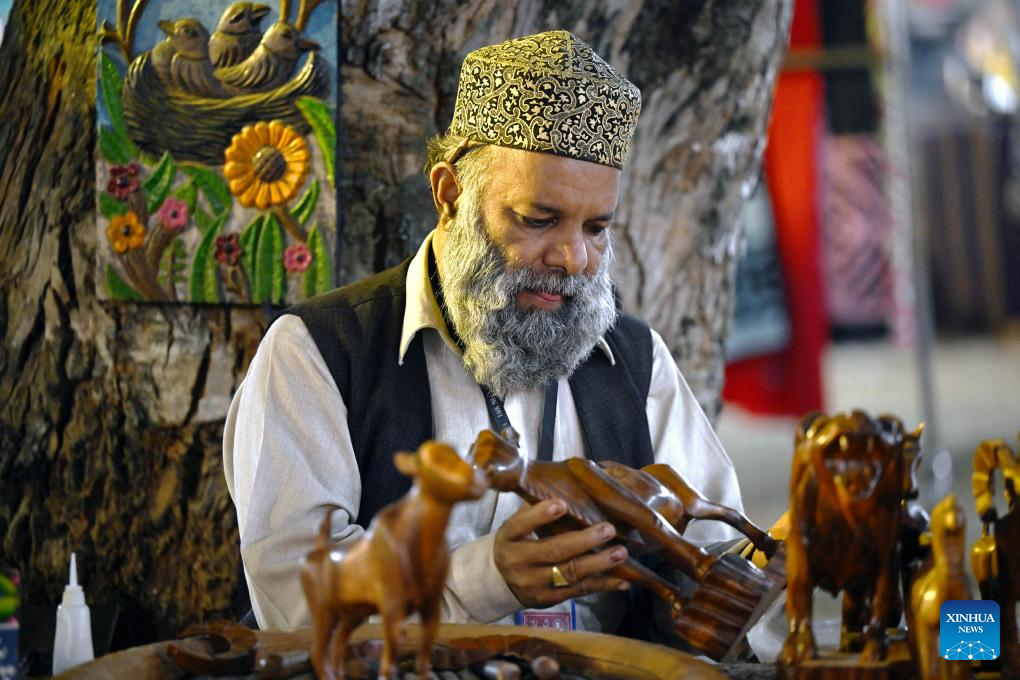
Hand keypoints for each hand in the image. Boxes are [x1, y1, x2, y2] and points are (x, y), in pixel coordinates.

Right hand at [493, 499, 629, 607]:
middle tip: (608, 529)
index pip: (521, 524)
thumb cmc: (517, 543)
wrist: (502, 582)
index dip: (541, 515)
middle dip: (584, 541)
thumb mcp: (517, 525)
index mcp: (509, 537)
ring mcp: (534, 584)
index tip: (562, 504)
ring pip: (569, 573)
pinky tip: (622, 580)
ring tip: (620, 552)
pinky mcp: (549, 599)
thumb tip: (567, 484)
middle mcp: (518, 561)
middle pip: (553, 551)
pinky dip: (602, 585)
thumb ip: (536, 508)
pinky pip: (578, 591)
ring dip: (598, 563)